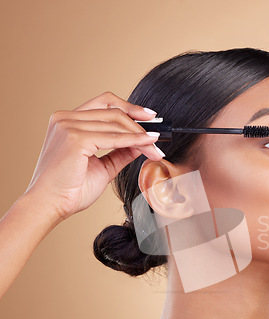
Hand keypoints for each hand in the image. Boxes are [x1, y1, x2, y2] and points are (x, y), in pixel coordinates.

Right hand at [24, 91, 163, 221]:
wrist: (50, 206)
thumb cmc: (70, 190)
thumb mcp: (102, 167)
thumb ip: (119, 152)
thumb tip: (140, 144)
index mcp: (67, 122)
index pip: (103, 104)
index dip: (129, 107)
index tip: (149, 117)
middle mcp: (65, 119)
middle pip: (113, 111)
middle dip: (140, 124)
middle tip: (159, 136)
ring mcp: (68, 126)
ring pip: (116, 122)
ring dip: (141, 136)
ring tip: (156, 149)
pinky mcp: (75, 138)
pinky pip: (114, 137)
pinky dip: (134, 141)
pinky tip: (148, 145)